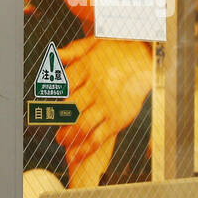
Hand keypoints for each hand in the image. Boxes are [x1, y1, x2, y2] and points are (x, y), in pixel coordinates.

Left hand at [55, 36, 151, 178]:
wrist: (144, 61)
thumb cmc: (115, 53)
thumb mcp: (94, 44)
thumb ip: (73, 51)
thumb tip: (55, 55)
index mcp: (88, 68)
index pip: (63, 86)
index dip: (54, 96)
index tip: (52, 100)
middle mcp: (97, 87)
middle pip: (69, 108)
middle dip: (57, 119)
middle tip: (53, 122)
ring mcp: (108, 105)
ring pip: (82, 126)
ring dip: (67, 136)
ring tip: (61, 138)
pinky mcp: (117, 120)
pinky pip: (97, 138)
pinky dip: (83, 149)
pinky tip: (75, 153)